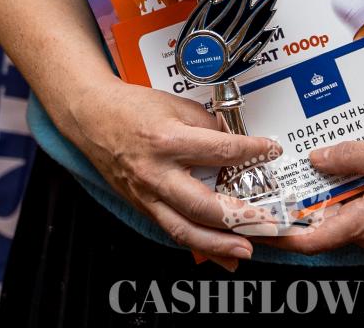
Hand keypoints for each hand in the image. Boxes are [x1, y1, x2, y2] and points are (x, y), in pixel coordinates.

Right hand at [54, 76, 283, 270]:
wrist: (92, 118)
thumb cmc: (132, 109)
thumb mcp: (176, 106)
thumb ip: (208, 126)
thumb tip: (235, 144)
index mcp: (167, 141)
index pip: (219, 150)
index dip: (251, 150)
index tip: (271, 150)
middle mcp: (156, 174)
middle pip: (202, 204)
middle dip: (239, 217)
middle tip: (267, 221)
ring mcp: (147, 195)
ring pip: (185, 229)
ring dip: (219, 246)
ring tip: (246, 251)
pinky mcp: (144, 207)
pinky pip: (174, 232)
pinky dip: (200, 248)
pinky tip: (221, 258)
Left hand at [256, 135, 363, 255]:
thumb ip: (349, 157)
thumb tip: (316, 159)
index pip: (310, 240)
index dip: (279, 236)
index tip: (254, 227)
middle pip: (321, 222)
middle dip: (299, 202)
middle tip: (278, 176)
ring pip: (340, 212)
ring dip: (325, 191)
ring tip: (313, 159)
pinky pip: (358, 207)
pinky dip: (346, 189)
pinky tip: (349, 163)